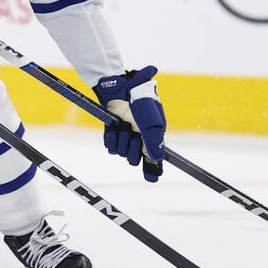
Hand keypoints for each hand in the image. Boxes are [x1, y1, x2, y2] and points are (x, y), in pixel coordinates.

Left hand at [93, 66, 165, 181]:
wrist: (119, 89)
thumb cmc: (139, 102)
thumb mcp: (149, 121)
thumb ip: (154, 140)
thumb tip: (157, 158)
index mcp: (153, 137)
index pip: (154, 160)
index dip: (152, 169)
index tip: (151, 178)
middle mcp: (140, 139)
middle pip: (134, 160)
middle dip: (132, 150)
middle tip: (134, 136)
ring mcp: (125, 137)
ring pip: (121, 153)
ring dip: (121, 141)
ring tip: (123, 127)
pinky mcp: (113, 134)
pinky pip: (110, 148)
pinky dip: (111, 139)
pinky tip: (114, 129)